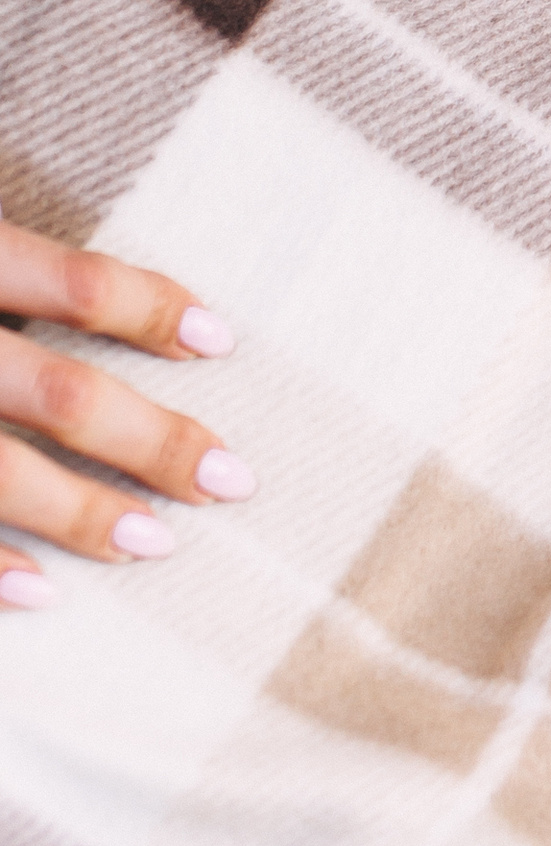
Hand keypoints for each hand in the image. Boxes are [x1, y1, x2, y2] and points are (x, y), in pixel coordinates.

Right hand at [0, 213, 250, 610]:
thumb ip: (17, 256)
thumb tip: (130, 282)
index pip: (74, 283)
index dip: (151, 310)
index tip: (222, 340)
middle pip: (59, 395)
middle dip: (151, 441)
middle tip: (232, 479)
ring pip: (1, 473)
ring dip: (82, 513)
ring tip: (155, 543)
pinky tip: (43, 588)